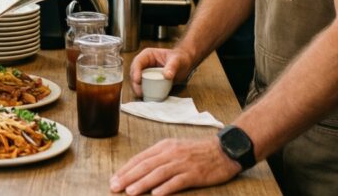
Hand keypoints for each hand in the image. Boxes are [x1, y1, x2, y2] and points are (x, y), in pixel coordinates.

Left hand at [110, 136, 240, 194]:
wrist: (223, 150)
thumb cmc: (197, 151)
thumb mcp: (175, 148)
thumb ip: (158, 158)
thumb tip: (139, 169)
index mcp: (164, 146)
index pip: (140, 158)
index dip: (126, 169)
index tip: (114, 179)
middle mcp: (171, 153)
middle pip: (146, 165)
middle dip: (128, 177)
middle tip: (114, 187)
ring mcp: (183, 163)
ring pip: (158, 173)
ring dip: (143, 183)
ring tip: (130, 191)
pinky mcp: (195, 173)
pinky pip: (178, 181)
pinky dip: (166, 187)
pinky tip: (157, 194)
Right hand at [129, 47, 193, 96]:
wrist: (185, 64)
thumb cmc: (180, 58)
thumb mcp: (177, 61)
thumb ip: (172, 67)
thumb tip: (167, 75)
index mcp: (148, 55)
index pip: (138, 62)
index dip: (135, 71)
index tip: (137, 81)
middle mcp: (144, 63)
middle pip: (134, 72)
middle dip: (135, 83)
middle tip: (139, 92)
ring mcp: (146, 72)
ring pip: (137, 80)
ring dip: (137, 88)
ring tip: (142, 95)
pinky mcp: (149, 80)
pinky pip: (143, 85)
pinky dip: (143, 91)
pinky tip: (146, 96)